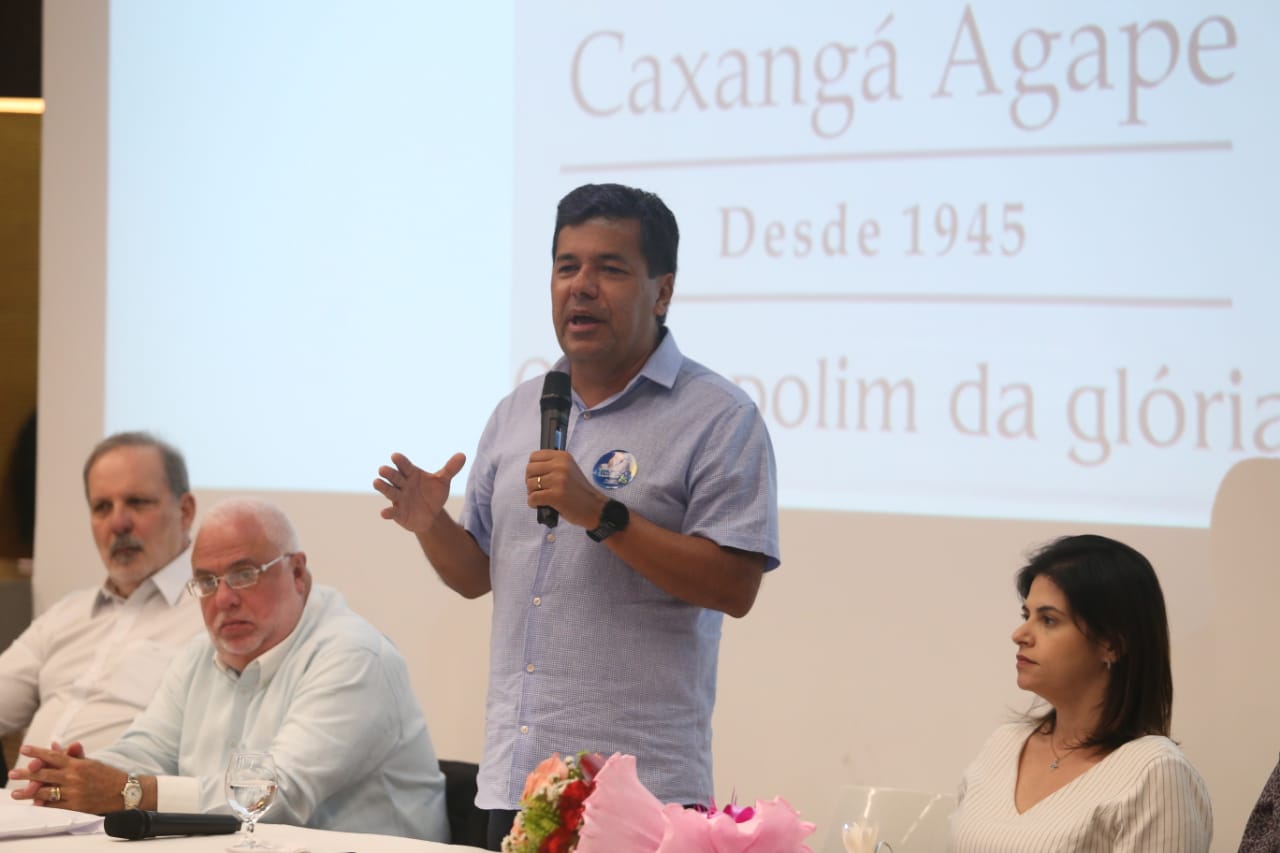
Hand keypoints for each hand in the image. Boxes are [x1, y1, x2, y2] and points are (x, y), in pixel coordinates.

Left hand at [9, 742, 125, 813]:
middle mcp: (74, 777)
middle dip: (26, 773)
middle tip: (12, 773)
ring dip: (29, 792)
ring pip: (45, 791)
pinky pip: (54, 805)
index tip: (24, 749)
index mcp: (78, 764)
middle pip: (45, 774)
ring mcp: (74, 792)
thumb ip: (71, 755)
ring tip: (16, 793)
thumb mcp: (90, 762)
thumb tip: (53, 745)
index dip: (37, 752)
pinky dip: (43, 804)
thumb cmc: (107, 775)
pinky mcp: (76, 806)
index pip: (54, 756)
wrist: (124, 792)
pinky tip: (34, 803)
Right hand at [374, 452, 465, 534]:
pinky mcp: (398, 512)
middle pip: (394, 477)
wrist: (431, 514)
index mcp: (411, 474)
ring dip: (383, 487)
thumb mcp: (443, 481)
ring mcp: (399, 498)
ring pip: (389, 491)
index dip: (400, 461)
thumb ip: (450, 469)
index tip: (395, 456)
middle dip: (389, 473)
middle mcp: (402, 484)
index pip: (405, 465)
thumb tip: (462, 455)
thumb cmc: (433, 493)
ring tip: (376, 482)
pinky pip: (392, 512)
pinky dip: (388, 512)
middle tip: (383, 469)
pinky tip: (384, 513)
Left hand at [525, 450, 607, 529]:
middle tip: (540, 489)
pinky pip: (532, 498)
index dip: (533, 468)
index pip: (534, 456)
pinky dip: (534, 503)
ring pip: (529, 484)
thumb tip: (531, 469)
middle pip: (529, 469)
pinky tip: (542, 505)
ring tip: (543, 498)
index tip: (539, 476)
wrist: (594, 508)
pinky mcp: (555, 495)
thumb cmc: (579, 491)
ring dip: (532, 493)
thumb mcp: (569, 469)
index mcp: (563, 457)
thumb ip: (552, 465)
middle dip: (531, 481)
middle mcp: (560, 466)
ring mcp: (558, 480)